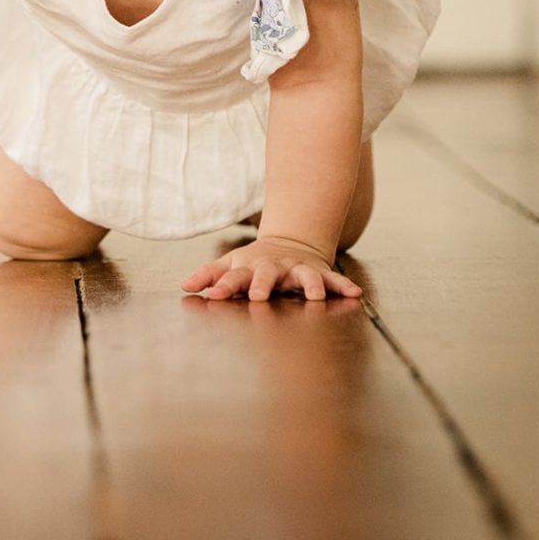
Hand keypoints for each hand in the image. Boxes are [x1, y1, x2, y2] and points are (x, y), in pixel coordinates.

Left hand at [180, 236, 361, 301]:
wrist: (290, 242)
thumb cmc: (255, 261)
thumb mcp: (231, 264)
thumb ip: (209, 275)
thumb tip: (183, 285)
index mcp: (250, 268)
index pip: (233, 278)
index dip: (223, 286)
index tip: (212, 296)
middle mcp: (274, 268)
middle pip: (267, 275)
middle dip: (262, 285)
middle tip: (258, 297)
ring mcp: (296, 270)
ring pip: (305, 276)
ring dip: (310, 285)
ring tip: (315, 296)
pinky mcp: (318, 273)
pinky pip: (334, 280)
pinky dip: (344, 286)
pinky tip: (355, 294)